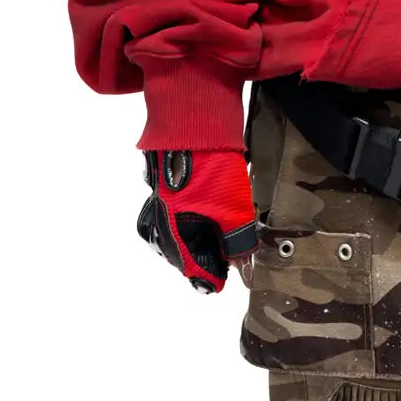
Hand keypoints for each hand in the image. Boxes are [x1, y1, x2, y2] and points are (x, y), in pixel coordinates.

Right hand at [136, 149, 258, 292]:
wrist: (193, 126)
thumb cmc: (212, 172)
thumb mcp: (234, 209)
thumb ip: (238, 240)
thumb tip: (241, 261)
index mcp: (174, 238)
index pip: (196, 270)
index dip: (217, 274)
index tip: (234, 270)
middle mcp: (161, 228)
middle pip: (187, 255)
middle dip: (211, 254)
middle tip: (234, 249)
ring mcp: (159, 208)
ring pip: (183, 236)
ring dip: (204, 236)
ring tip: (226, 229)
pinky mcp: (164, 191)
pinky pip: (180, 217)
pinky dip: (196, 219)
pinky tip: (212, 210)